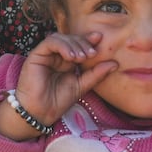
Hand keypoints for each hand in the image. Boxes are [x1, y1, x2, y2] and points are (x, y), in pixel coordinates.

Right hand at [0, 32, 116, 139]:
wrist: (41, 112)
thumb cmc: (58, 101)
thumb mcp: (82, 86)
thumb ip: (96, 74)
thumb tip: (115, 64)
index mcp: (66, 61)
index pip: (78, 45)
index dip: (88, 39)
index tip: (100, 38)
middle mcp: (56, 56)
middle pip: (70, 39)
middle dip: (83, 43)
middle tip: (92, 54)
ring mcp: (46, 55)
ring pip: (60, 38)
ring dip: (74, 44)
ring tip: (82, 58)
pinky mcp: (36, 55)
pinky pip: (50, 42)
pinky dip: (62, 46)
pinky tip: (71, 57)